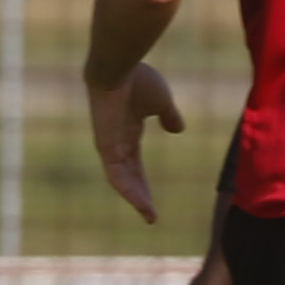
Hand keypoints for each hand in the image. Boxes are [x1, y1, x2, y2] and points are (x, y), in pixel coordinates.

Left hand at [86, 61, 184, 220]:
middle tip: (151, 216)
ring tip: (150, 216)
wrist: (118, 68)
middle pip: (129, 177)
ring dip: (136, 198)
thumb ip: (169, 116)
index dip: (142, 182)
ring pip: (122, 180)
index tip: (151, 199)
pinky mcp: (106, 146)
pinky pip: (116, 175)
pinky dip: (128, 190)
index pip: (134, 164)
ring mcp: (109, 145)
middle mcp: (116, 142)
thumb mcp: (161, 101)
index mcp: (127, 132)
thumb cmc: (138, 79)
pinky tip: (140, 203)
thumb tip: (178, 130)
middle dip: (140, 196)